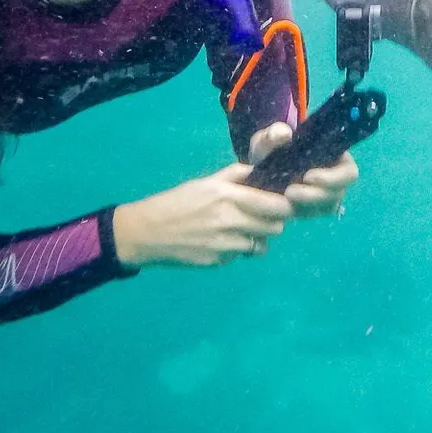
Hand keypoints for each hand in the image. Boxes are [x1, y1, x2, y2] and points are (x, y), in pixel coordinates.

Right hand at [112, 163, 294, 267]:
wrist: (147, 233)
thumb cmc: (176, 202)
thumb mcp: (205, 183)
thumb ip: (234, 176)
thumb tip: (258, 170)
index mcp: (229, 196)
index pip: (276, 205)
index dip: (284, 205)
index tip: (280, 204)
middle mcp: (231, 221)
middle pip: (275, 227)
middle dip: (273, 222)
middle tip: (262, 218)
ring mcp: (226, 245)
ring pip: (261, 245)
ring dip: (256, 238)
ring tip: (240, 230)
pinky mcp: (219, 262)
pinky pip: (240, 256)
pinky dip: (237, 250)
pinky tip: (220, 242)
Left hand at [246, 122, 359, 219]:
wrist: (261, 168)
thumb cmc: (273, 149)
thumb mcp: (268, 139)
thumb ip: (273, 134)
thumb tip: (284, 133)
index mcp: (335, 157)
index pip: (348, 171)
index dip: (334, 177)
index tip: (308, 176)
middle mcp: (336, 178)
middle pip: (339, 192)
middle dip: (317, 194)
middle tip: (290, 192)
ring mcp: (327, 196)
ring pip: (328, 206)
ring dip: (308, 204)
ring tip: (284, 197)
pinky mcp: (315, 209)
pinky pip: (315, 214)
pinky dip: (301, 211)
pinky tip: (285, 205)